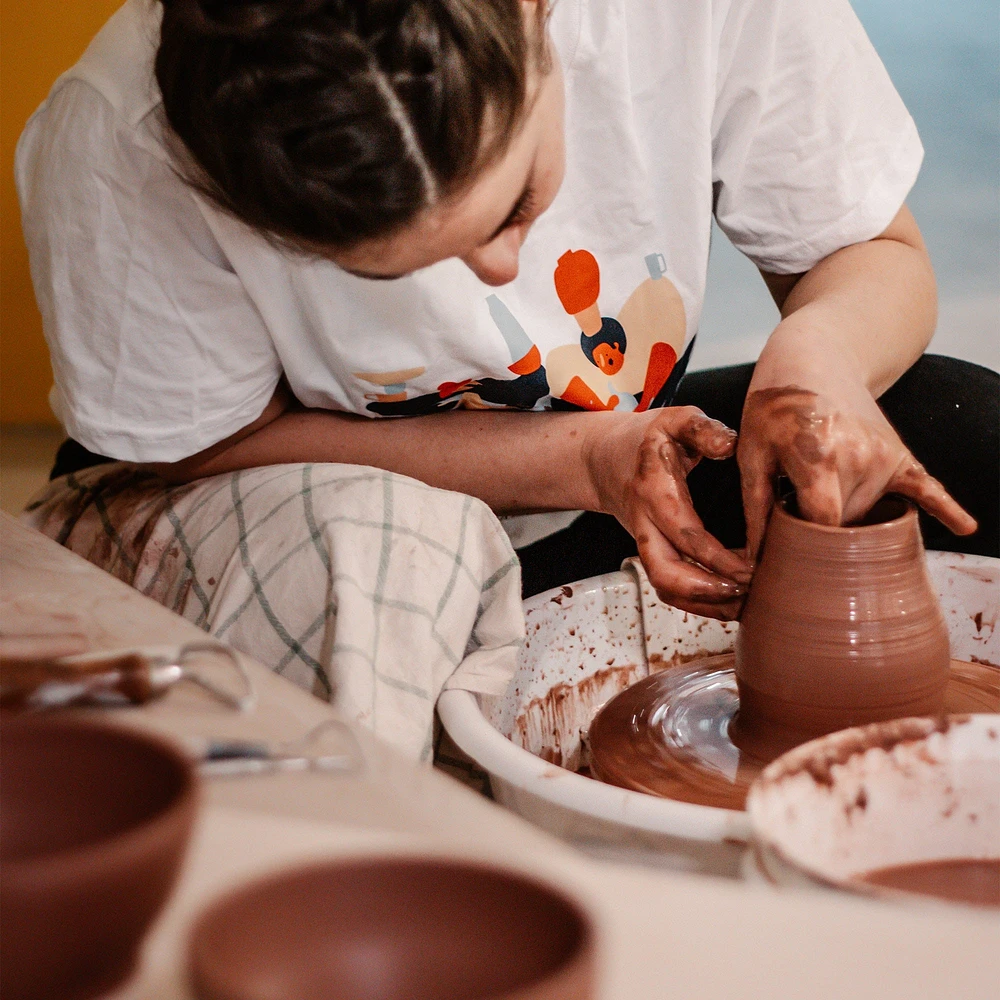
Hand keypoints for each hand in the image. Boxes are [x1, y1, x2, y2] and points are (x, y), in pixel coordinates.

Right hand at [584, 407, 752, 619]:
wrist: (602, 458)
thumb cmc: (646, 439)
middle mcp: (644, 523)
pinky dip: (697, 601)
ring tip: (744, 604)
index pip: (686, 535)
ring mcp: (644, 542)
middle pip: (665, 573)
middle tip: (747, 593)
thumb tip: (730, 445)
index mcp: (654, 491)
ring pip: (665, 587)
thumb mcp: (674, 419)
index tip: (753, 567)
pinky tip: (728, 599)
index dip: (719, 559)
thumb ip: (702, 428)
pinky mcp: (650, 552)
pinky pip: (668, 586)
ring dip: (703, 604)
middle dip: (707, 592)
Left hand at [738, 384, 976, 561]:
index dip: (803, 538)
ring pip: (868, 515)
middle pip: (844, 525)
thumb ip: (756, 507)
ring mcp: (886, 455)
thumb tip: (755, 561)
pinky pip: (927, 488)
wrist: (814, 358)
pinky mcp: (902, 454)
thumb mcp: (752, 452)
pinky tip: (964, 526)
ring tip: (819, 479)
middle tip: (793, 494)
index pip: (823, 524)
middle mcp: (860, 457)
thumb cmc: (774, 406)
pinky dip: (944, 508)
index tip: (787, 541)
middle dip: (819, 523)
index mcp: (818, 456)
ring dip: (845, 510)